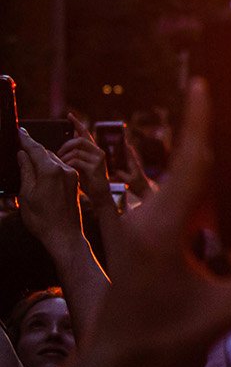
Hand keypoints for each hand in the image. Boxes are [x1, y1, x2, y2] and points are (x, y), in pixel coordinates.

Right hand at [18, 130, 83, 246]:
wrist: (64, 234)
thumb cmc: (42, 218)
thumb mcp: (27, 194)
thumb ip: (26, 171)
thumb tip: (23, 155)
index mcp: (51, 171)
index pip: (36, 150)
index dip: (27, 140)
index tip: (20, 131)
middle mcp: (64, 169)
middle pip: (46, 153)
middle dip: (33, 150)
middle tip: (21, 145)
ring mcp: (71, 175)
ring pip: (53, 160)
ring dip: (41, 159)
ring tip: (28, 160)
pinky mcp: (74, 181)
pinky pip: (60, 168)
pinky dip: (49, 167)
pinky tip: (41, 172)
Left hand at [57, 129, 109, 202]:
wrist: (99, 195)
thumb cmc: (88, 180)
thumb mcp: (81, 165)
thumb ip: (77, 154)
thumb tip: (65, 145)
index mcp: (94, 149)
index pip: (85, 132)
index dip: (77, 123)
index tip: (69, 115)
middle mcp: (98, 151)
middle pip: (79, 140)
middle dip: (65, 146)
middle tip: (58, 154)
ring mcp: (98, 159)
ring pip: (76, 150)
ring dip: (64, 157)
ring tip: (60, 164)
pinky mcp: (96, 167)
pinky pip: (77, 160)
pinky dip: (68, 164)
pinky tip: (66, 169)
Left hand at [80, 79, 230, 366]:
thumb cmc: (165, 341)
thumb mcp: (226, 311)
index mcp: (162, 229)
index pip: (187, 163)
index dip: (198, 121)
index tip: (203, 84)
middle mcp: (147, 218)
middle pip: (189, 164)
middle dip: (218, 133)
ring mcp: (143, 225)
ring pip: (185, 181)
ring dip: (215, 162)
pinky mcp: (146, 235)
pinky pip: (180, 199)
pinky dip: (207, 186)